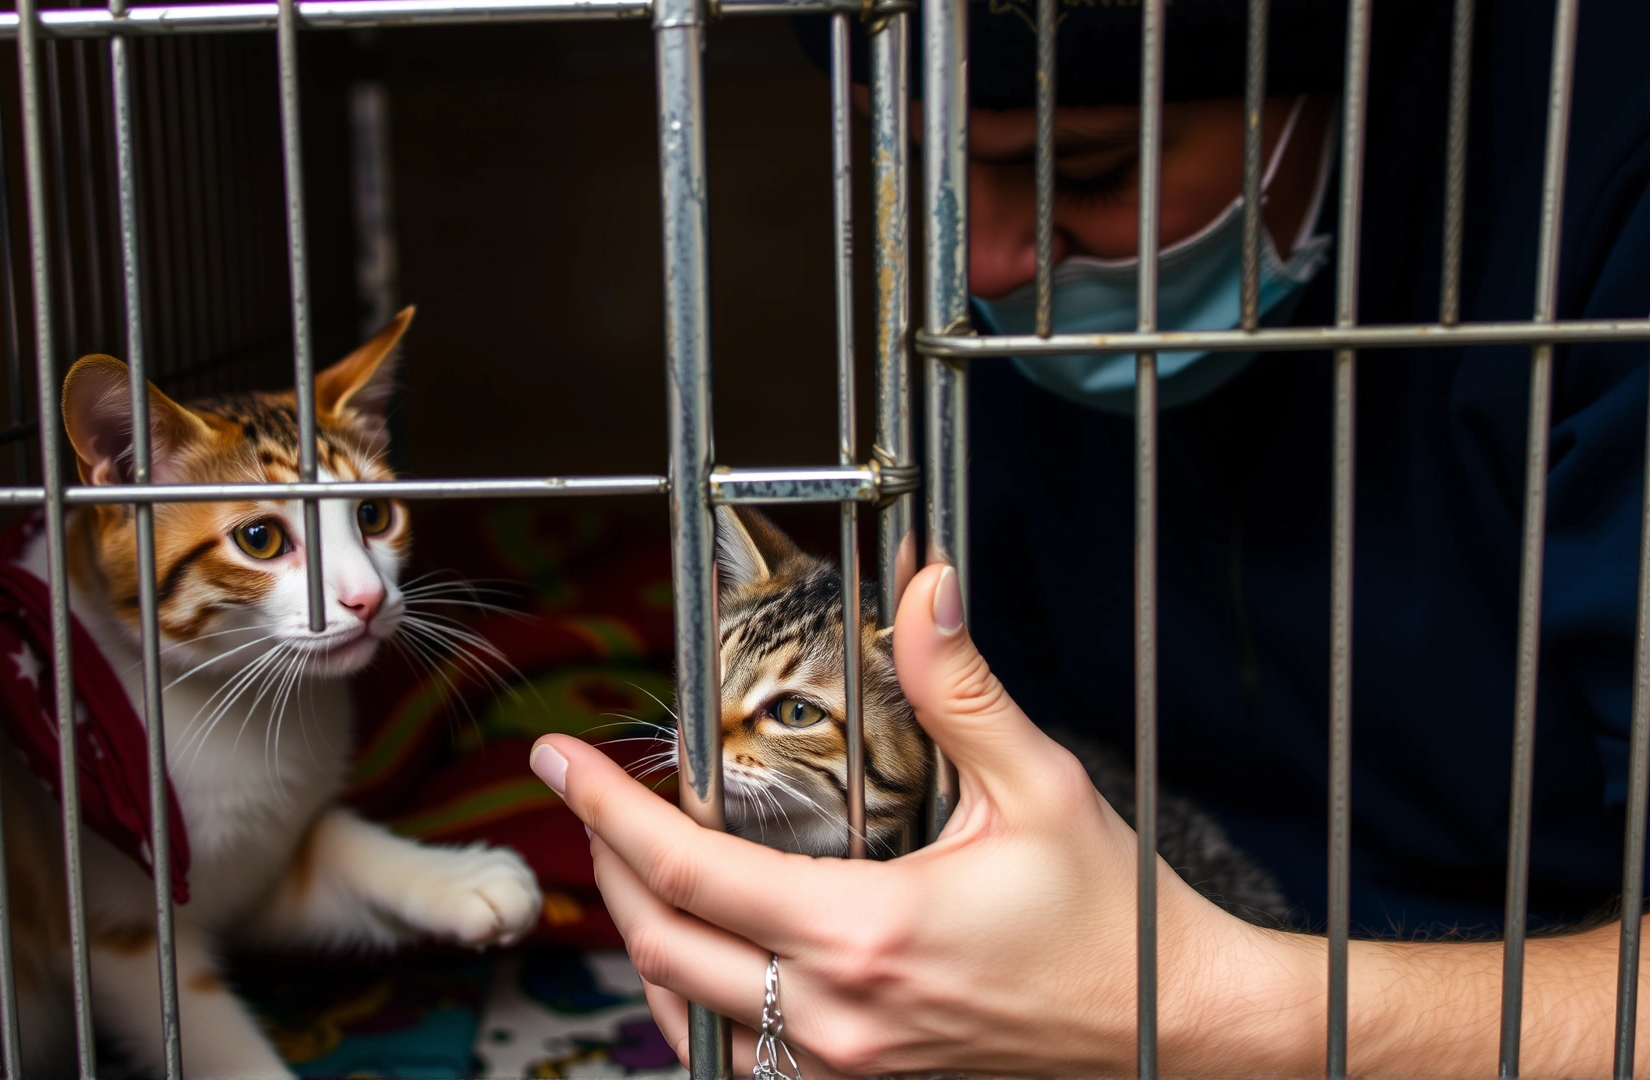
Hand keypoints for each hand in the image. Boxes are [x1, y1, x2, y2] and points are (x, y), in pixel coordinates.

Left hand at [528, 563, 1318, 1075]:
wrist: (1169, 1027)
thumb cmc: (1111, 918)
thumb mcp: (1042, 786)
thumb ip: (963, 689)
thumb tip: (926, 590)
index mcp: (867, 931)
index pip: (688, 869)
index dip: (606, 807)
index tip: (559, 758)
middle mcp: (839, 1012)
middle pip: (660, 943)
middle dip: (606, 864)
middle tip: (590, 798)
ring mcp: (846, 1065)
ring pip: (684, 1012)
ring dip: (645, 936)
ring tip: (635, 865)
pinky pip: (739, 1060)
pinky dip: (696, 1003)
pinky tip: (704, 955)